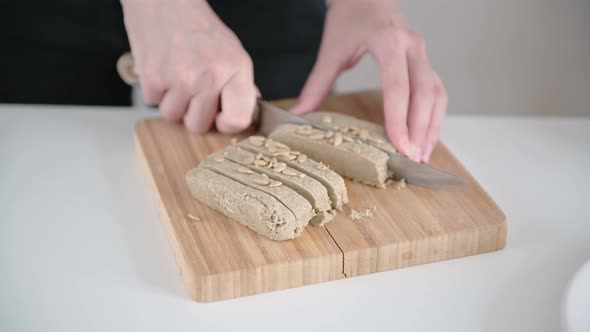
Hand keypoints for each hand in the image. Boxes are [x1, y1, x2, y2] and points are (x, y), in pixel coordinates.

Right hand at [121, 0, 257, 132]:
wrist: (164, 2)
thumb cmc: (198, 26)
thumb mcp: (232, 52)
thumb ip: (239, 85)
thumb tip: (245, 113)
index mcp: (235, 69)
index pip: (238, 119)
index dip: (228, 124)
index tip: (221, 118)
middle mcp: (209, 76)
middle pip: (199, 125)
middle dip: (194, 113)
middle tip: (194, 92)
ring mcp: (180, 79)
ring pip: (173, 117)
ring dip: (173, 103)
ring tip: (178, 78)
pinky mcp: (153, 78)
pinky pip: (153, 103)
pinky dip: (156, 91)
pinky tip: (164, 71)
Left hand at [291, 0, 446, 161]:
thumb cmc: (350, 16)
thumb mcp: (331, 49)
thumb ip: (317, 83)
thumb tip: (300, 112)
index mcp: (388, 41)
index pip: (398, 86)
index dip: (399, 118)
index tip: (399, 144)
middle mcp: (411, 47)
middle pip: (425, 93)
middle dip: (420, 129)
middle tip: (412, 157)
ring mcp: (422, 53)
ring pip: (437, 94)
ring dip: (432, 126)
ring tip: (421, 153)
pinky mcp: (425, 61)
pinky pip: (437, 91)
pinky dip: (434, 116)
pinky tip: (425, 136)